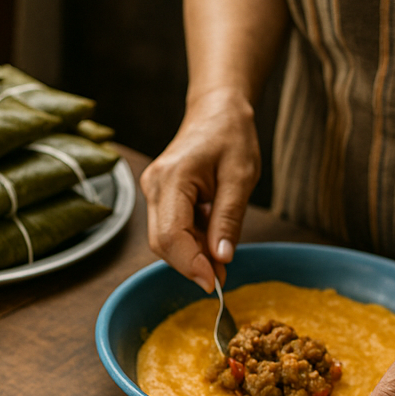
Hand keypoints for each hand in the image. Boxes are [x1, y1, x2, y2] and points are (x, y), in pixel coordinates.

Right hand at [141, 88, 261, 291]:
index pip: (172, 235)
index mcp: (172, 177)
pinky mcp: (159, 197)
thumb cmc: (231, 136)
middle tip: (221, 278)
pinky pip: (170, 230)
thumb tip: (221, 259)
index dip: (191, 265)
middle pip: (162, 243)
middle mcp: (154, 185)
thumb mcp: (241, 177)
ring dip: (191, 256)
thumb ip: (229, 219)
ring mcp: (152, 191)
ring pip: (164, 241)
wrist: (216, 111)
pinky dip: (190, 243)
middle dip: (191, 265)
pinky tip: (211, 240)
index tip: (214, 284)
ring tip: (220, 258)